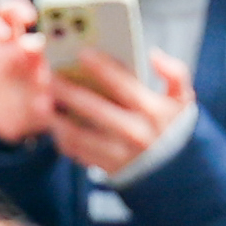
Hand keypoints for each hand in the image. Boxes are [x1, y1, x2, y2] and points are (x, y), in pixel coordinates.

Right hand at [0, 0, 57, 143]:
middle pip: (0, 11)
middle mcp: (6, 45)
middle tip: (24, 21)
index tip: (34, 17)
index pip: (19, 13)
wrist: (22, 134)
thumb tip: (80, 59)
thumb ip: (64, 74)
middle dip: (10, 8)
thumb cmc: (44, 104)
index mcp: (26, 43)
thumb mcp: (59, 89)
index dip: (22, 8)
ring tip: (3, 36)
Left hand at [50, 48, 197, 180]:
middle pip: (93, 108)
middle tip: (49, 76)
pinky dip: (62, 138)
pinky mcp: (107, 168)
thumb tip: (154, 54)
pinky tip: (54, 123)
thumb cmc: (173, 126)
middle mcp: (134, 133)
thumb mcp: (183, 100)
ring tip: (42, 101)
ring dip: (57, 118)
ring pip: (79, 134)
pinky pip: (78, 153)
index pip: (122, 84)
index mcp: (152, 111)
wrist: (177, 173)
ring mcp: (119, 154)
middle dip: (68, 91)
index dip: (101, 67)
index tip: (82, 52)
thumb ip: (175, 73)